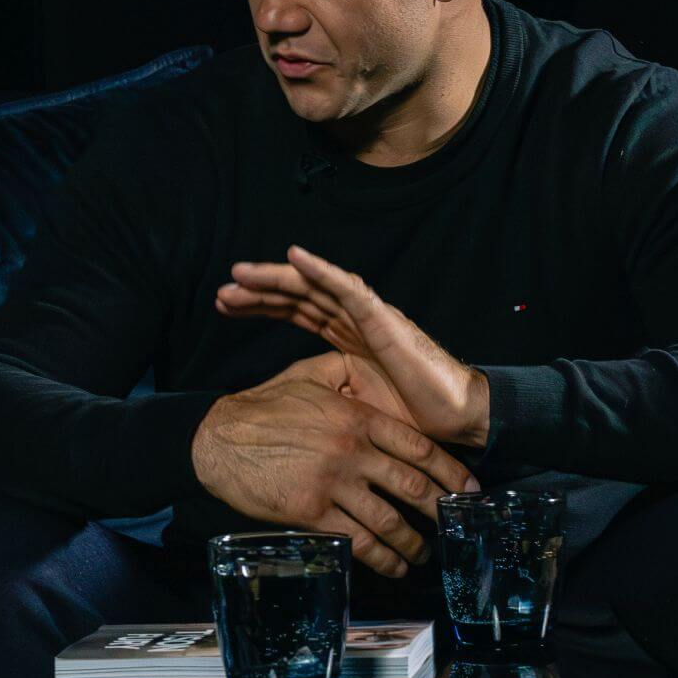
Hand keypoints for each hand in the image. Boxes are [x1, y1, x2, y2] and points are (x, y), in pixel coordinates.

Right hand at [191, 353, 482, 580]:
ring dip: (413, 543)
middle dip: (440, 511)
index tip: (469, 489)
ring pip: (389, 521)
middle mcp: (353, 451)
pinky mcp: (311, 513)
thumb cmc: (264, 406)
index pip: (419, 448)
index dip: (451, 472)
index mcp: (358, 417)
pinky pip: (356, 541)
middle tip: (454, 525)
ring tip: (422, 553)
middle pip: (413, 487)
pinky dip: (380, 559)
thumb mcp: (309, 375)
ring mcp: (333, 484)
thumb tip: (370, 370)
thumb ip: (345, 374)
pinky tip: (392, 566)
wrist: (219, 438)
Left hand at [215, 245, 490, 448]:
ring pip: (314, 288)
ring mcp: (368, 317)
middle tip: (221, 293)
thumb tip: (289, 407)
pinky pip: (347, 289)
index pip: (296, 312)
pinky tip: (294, 257)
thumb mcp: (352, 410)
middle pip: (297, 297)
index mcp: (347, 339)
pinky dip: (321, 271)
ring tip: (238, 275)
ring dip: (275, 279)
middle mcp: (354, 321)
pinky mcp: (383, 320)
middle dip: (258, 292)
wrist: (455, 421)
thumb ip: (326, 396)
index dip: (261, 306)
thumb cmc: (411, 418)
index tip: (224, 306)